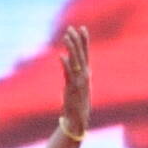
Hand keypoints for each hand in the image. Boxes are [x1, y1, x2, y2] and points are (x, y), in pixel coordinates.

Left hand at [51, 25, 93, 141]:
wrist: (78, 119)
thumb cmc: (77, 103)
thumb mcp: (78, 86)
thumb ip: (75, 73)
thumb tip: (71, 61)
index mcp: (86, 74)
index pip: (86, 53)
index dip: (84, 40)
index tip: (82, 28)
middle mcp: (85, 75)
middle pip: (81, 54)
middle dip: (77, 40)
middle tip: (71, 28)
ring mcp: (79, 81)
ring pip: (75, 61)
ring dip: (71, 48)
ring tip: (66, 36)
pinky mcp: (72, 88)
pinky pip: (68, 74)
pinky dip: (65, 65)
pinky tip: (60, 56)